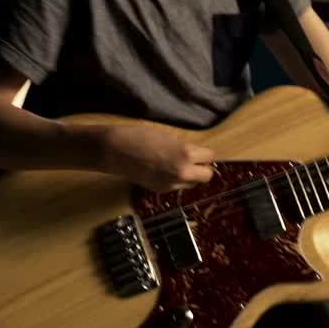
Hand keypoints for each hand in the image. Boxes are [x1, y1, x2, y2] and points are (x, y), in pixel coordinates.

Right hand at [101, 125, 215, 192]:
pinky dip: (176, 180)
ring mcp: (172, 184)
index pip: (210, 157)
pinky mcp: (161, 190)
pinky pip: (177, 186)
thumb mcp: (170, 137)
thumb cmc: (142, 136)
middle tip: (195, 161)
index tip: (202, 152)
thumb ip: (185, 147)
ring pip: (192, 183)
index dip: (206, 153)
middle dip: (204, 168)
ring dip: (190, 176)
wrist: (118, 151)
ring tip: (177, 166)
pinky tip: (164, 171)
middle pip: (208, 176)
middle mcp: (183, 172)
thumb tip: (196, 154)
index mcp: (186, 153)